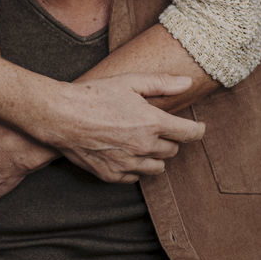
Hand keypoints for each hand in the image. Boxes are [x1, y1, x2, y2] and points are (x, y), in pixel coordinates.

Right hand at [39, 73, 204, 182]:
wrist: (62, 116)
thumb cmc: (95, 95)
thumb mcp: (130, 82)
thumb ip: (162, 83)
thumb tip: (187, 82)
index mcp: (153, 123)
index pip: (190, 134)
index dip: (198, 130)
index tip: (198, 128)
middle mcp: (144, 147)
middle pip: (173, 151)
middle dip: (170, 139)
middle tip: (158, 128)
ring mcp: (128, 164)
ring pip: (157, 168)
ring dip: (155, 156)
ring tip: (142, 142)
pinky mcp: (112, 175)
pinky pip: (135, 177)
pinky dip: (135, 167)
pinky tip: (125, 153)